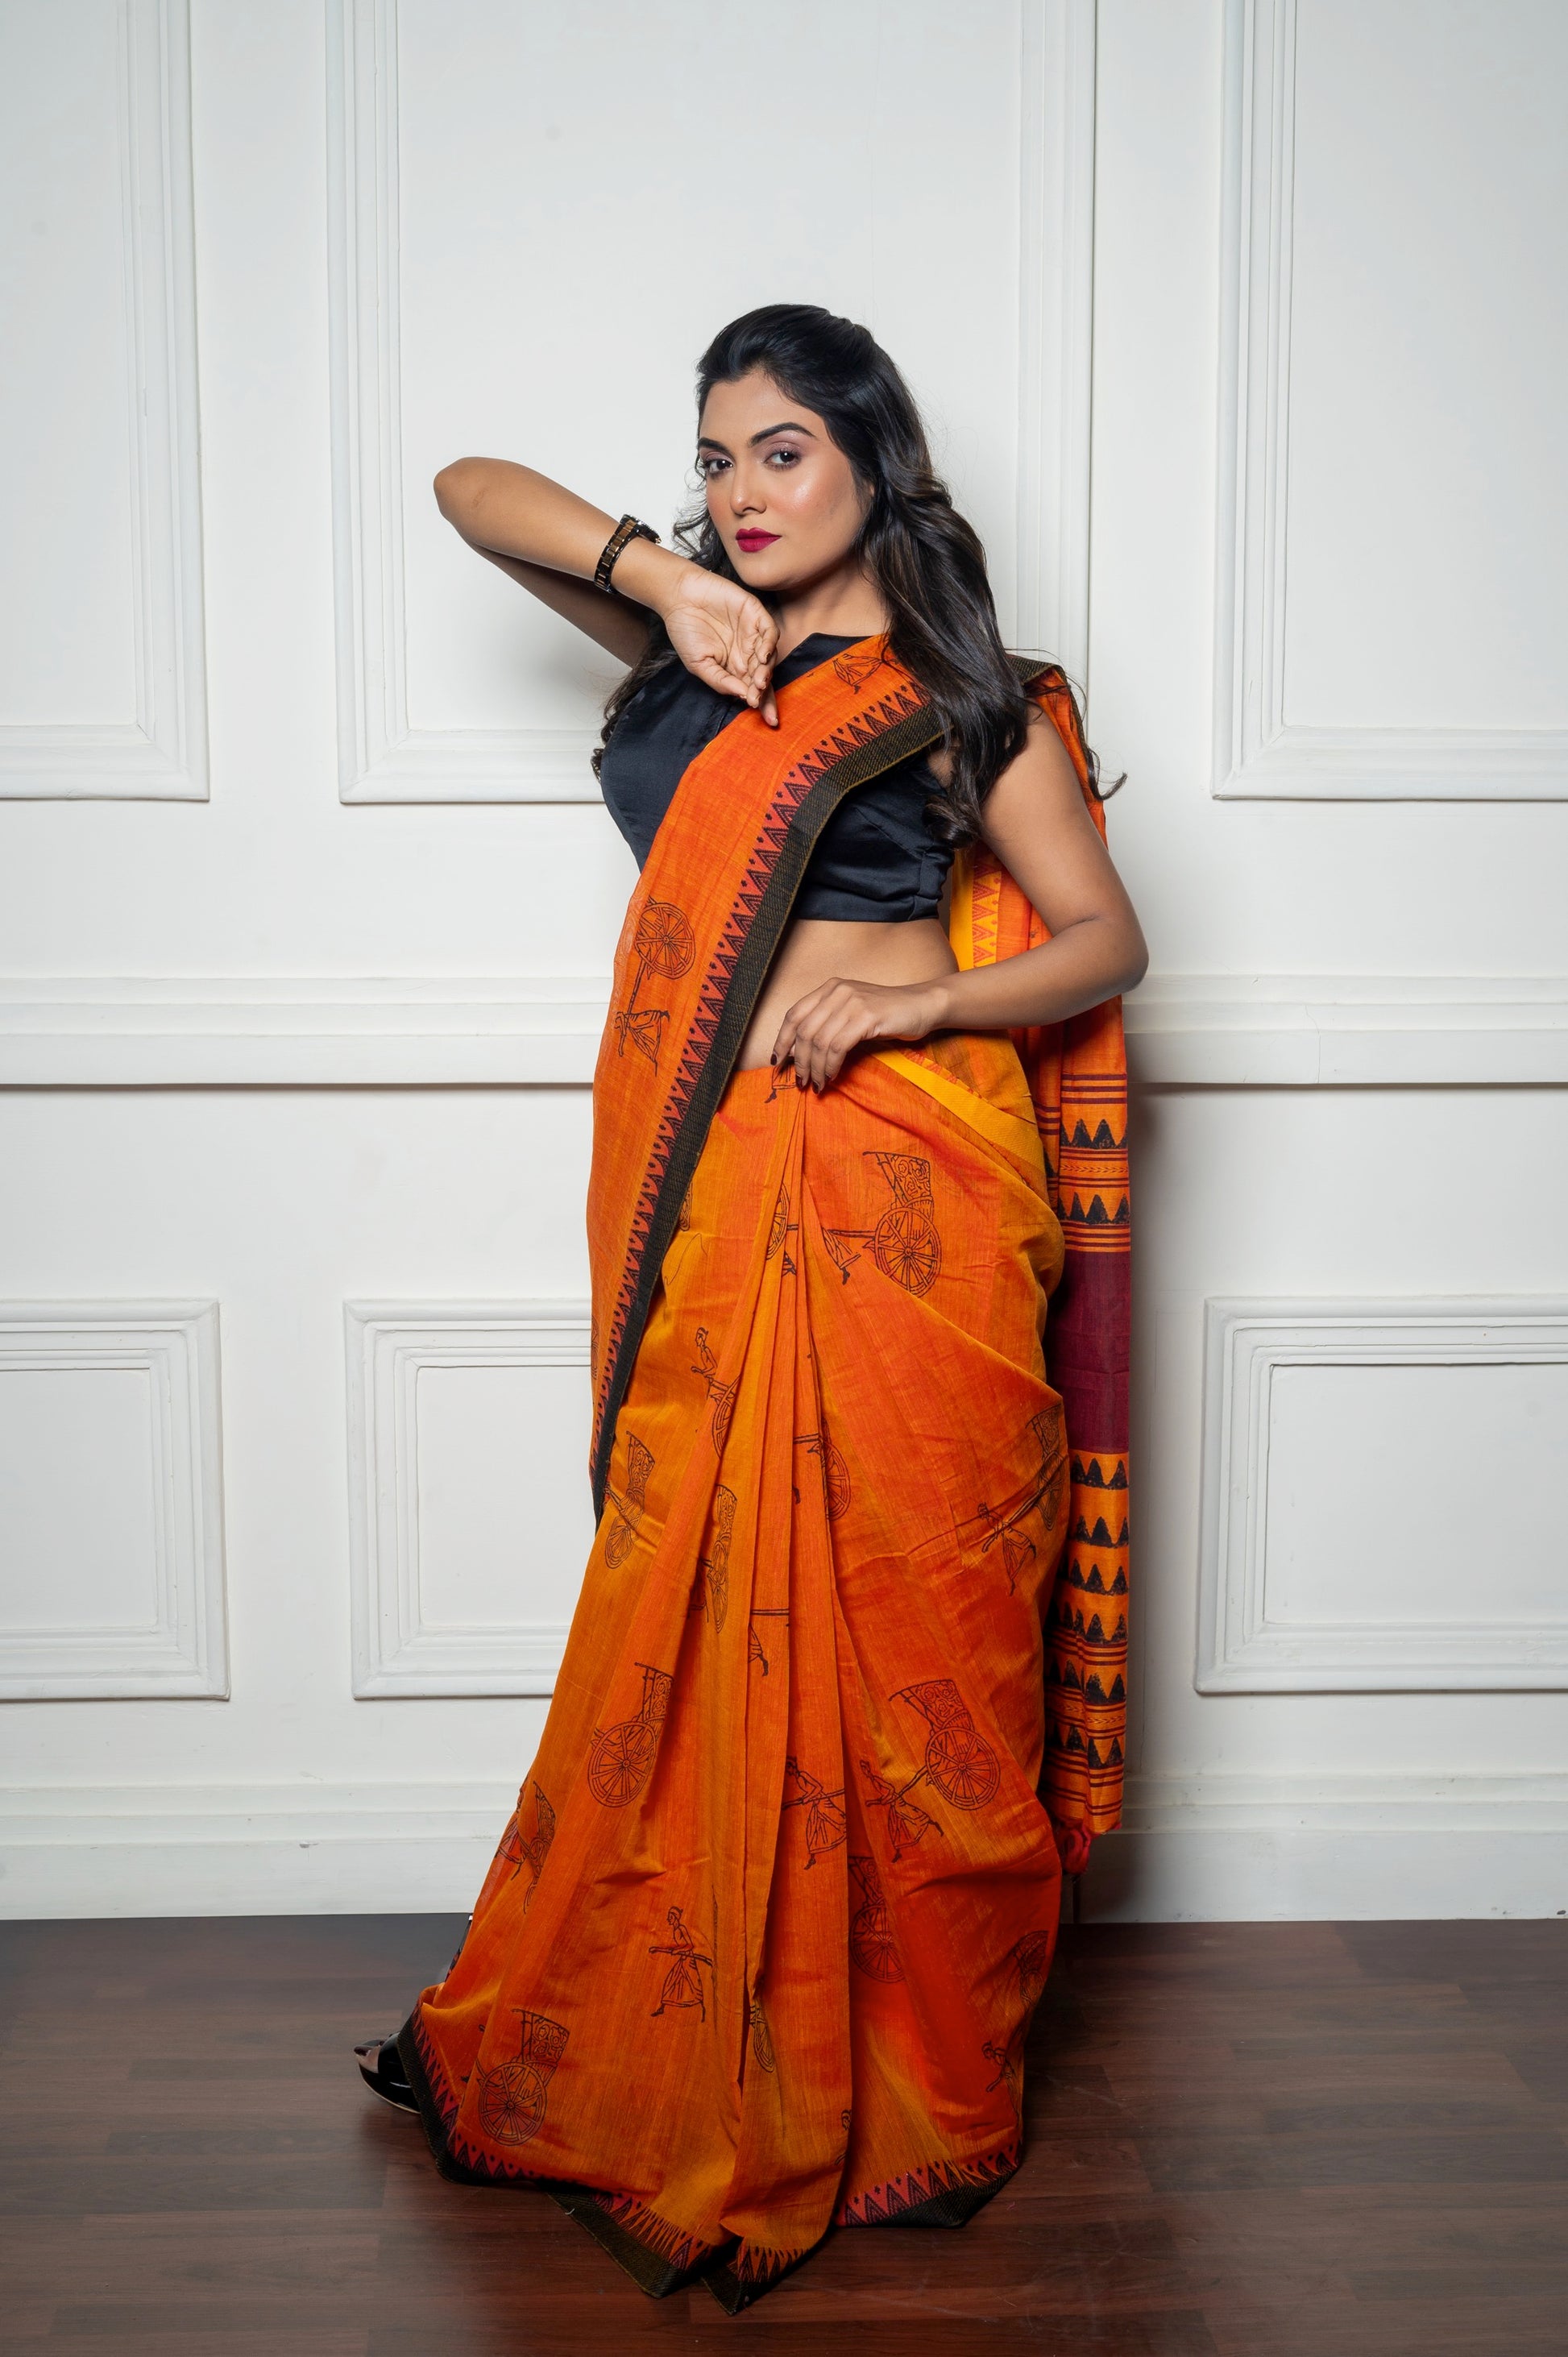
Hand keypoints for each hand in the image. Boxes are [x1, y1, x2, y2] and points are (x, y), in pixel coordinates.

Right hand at [661, 567, 778, 724]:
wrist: (679, 597)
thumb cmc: (685, 631)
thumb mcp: (699, 665)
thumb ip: (721, 681)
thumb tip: (743, 697)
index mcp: (735, 668)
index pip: (754, 689)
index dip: (763, 704)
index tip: (767, 720)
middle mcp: (747, 653)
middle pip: (765, 676)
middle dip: (766, 691)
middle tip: (759, 699)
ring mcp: (752, 634)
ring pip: (769, 656)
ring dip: (766, 670)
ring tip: (758, 681)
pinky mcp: (755, 613)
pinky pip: (769, 631)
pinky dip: (769, 644)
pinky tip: (762, 655)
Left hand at [771, 976, 951, 1091]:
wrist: (924, 1005)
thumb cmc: (888, 1014)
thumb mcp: (853, 1012)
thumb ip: (829, 1023)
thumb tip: (800, 1052)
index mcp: (830, 988)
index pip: (794, 1014)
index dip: (782, 1039)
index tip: (778, 1061)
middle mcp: (837, 991)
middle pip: (804, 1031)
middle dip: (799, 1061)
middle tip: (801, 1081)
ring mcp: (852, 1002)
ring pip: (819, 1041)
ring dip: (815, 1068)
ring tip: (817, 1084)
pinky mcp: (867, 1016)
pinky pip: (838, 1047)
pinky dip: (830, 1066)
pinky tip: (832, 1077)